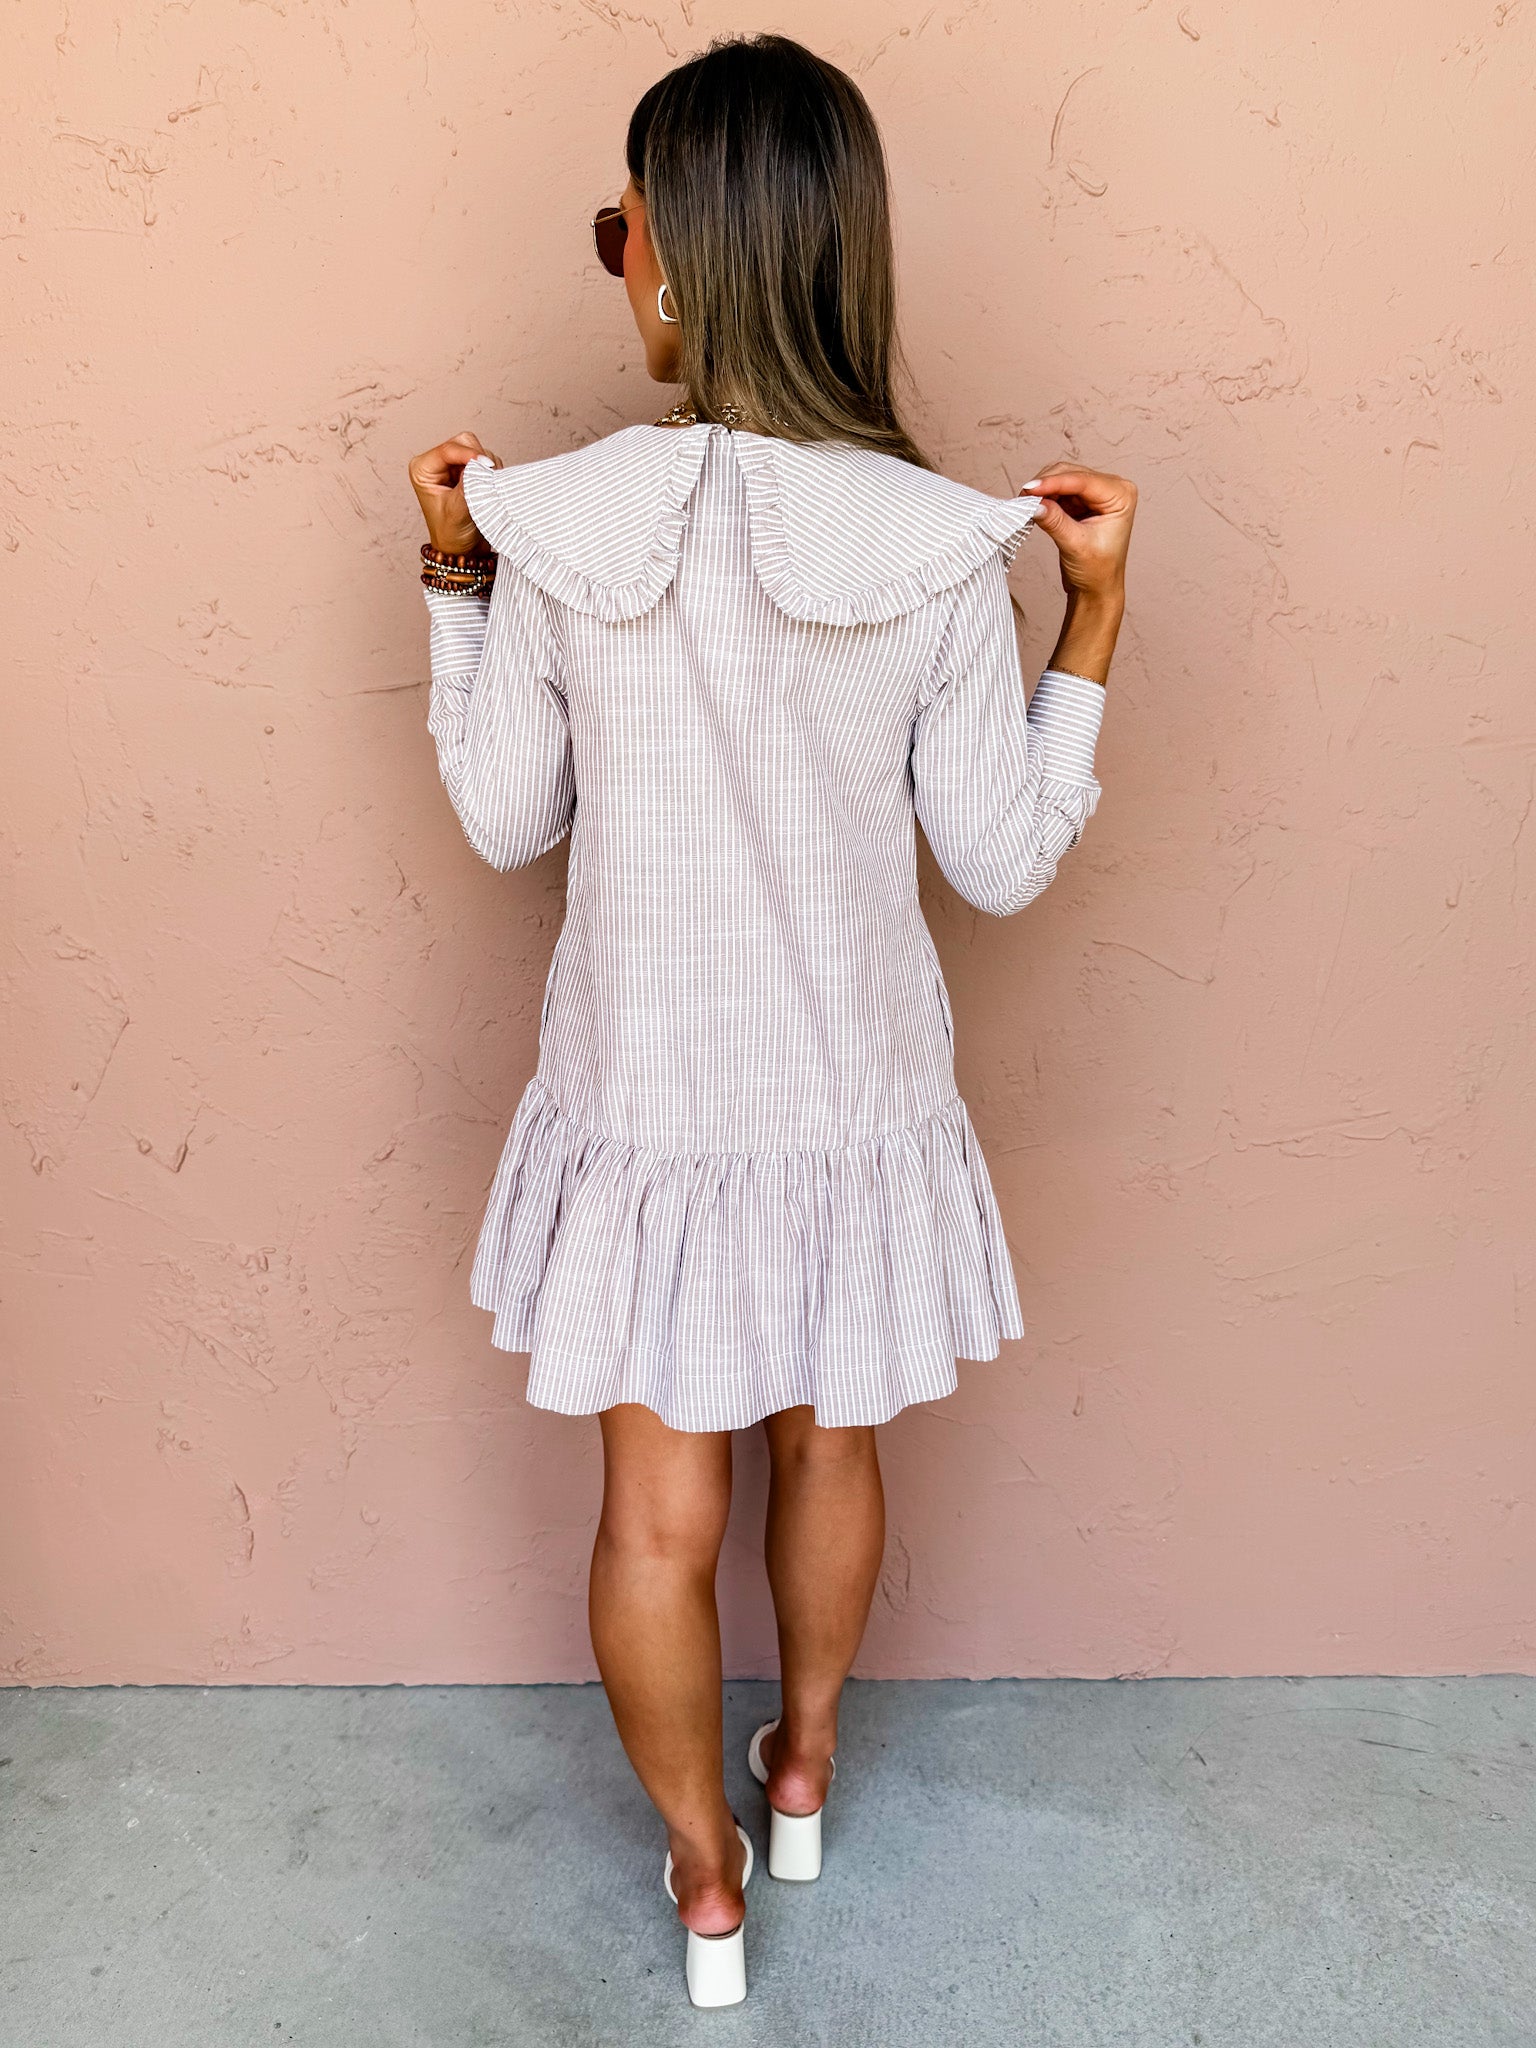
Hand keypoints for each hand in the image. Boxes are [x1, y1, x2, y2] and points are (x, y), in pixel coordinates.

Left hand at [408, 430, 502, 554]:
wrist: (463, 551)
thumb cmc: (452, 535)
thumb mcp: (457, 510)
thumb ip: (468, 485)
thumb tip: (481, 465)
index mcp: (423, 469)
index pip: (448, 449)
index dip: (469, 455)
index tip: (486, 466)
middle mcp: (437, 463)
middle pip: (464, 442)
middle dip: (479, 460)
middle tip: (485, 483)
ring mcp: (454, 465)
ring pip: (479, 449)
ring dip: (487, 468)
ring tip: (483, 493)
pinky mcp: (469, 471)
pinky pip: (487, 460)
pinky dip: (492, 473)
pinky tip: (487, 490)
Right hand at [1020, 462, 1135, 606]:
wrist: (1096, 589)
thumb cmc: (1097, 571)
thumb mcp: (1076, 545)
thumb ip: (1056, 522)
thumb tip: (1034, 504)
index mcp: (1121, 496)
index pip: (1084, 481)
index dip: (1055, 482)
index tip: (1030, 489)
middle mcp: (1112, 489)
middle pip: (1072, 473)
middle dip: (1047, 484)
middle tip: (1023, 498)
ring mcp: (1095, 493)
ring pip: (1062, 478)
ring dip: (1043, 490)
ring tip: (1026, 504)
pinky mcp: (1080, 501)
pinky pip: (1057, 490)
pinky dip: (1044, 496)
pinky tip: (1033, 507)